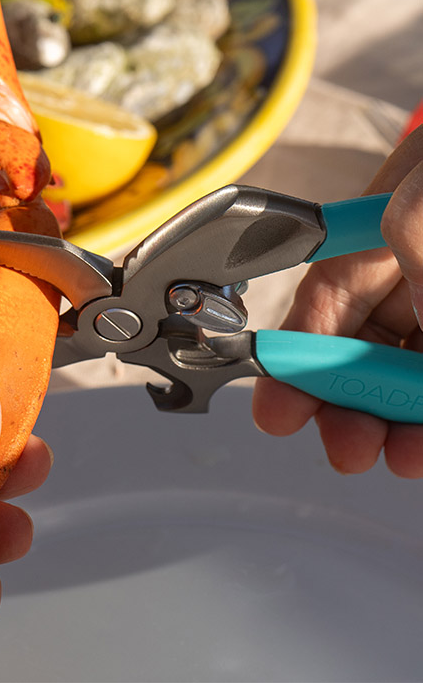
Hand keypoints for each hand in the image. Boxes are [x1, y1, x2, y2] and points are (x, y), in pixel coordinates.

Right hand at [253, 125, 422, 476]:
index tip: (280, 410)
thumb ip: (411, 237)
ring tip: (405, 454)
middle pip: (367, 355)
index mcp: (376, 241)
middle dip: (350, 407)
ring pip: (414, 378)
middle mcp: (412, 279)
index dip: (295, 366)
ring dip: (403, 423)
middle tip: (350, 445)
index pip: (321, 311)